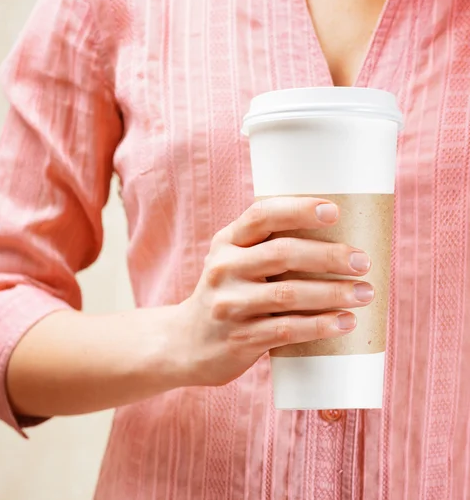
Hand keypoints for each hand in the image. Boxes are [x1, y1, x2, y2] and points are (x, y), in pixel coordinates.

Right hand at [173, 197, 373, 386]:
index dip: (298, 209)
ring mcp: (229, 305)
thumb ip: (265, 247)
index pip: (261, 215)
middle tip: (363, 262)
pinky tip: (345, 322)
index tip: (335, 211)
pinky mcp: (239, 338)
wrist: (186, 343)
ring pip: (288, 294)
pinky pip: (286, 330)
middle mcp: (224, 269)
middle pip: (282, 253)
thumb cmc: (227, 295)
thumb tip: (336, 235)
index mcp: (226, 242)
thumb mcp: (232, 263)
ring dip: (333, 293)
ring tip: (365, 293)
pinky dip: (320, 325)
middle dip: (329, 255)